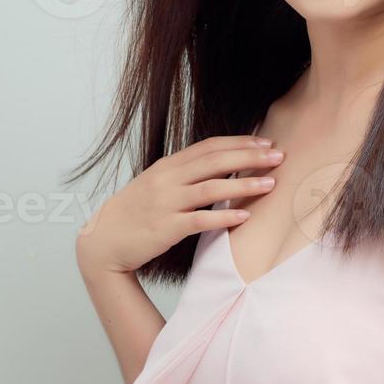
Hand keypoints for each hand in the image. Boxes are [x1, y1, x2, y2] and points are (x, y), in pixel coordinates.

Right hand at [75, 135, 282, 275]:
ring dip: (245, 184)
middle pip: (215, 161)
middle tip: (279, 156)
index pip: (209, 146)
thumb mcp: (158, 183)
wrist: (104, 240)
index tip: (265, 142)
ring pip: (212, 188)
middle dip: (250, 157)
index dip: (239, 143)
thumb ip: (185, 172)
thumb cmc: (136, 212)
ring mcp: (166, 203)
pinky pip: (200, 220)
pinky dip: (224, 216)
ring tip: (271, 184)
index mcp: (168, 165)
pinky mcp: (166, 227)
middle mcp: (168, 179)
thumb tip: (219, 163)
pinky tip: (245, 215)